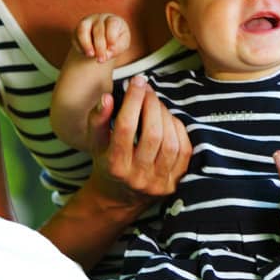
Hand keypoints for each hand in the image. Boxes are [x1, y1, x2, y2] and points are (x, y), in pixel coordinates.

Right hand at [73, 13, 130, 63]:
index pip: (112, 23)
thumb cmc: (117, 41)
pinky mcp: (77, 30)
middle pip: (98, 30)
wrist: (105, 41)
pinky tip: (87, 54)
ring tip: (91, 55)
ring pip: (83, 30)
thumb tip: (107, 54)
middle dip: (100, 47)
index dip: (112, 37)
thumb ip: (118, 48)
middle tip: (102, 60)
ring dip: (86, 44)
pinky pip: (76, 37)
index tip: (112, 49)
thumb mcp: (122, 45)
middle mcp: (99, 18)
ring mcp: (87, 22)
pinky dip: (81, 47)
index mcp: (114, 20)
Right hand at [85, 75, 191, 207]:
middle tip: (148, 90)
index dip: (133, 101)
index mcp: (114, 166)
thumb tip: (107, 96)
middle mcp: (137, 176)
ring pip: (170, 142)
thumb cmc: (107, 162)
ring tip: (157, 104)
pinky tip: (169, 119)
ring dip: (166, 116)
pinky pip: (184, 151)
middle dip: (152, 105)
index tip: (137, 81)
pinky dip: (179, 130)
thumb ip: (97, 119)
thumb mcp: (95, 143)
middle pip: (152, 134)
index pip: (125, 128)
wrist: (120, 197)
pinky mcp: (174, 182)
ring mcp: (158, 181)